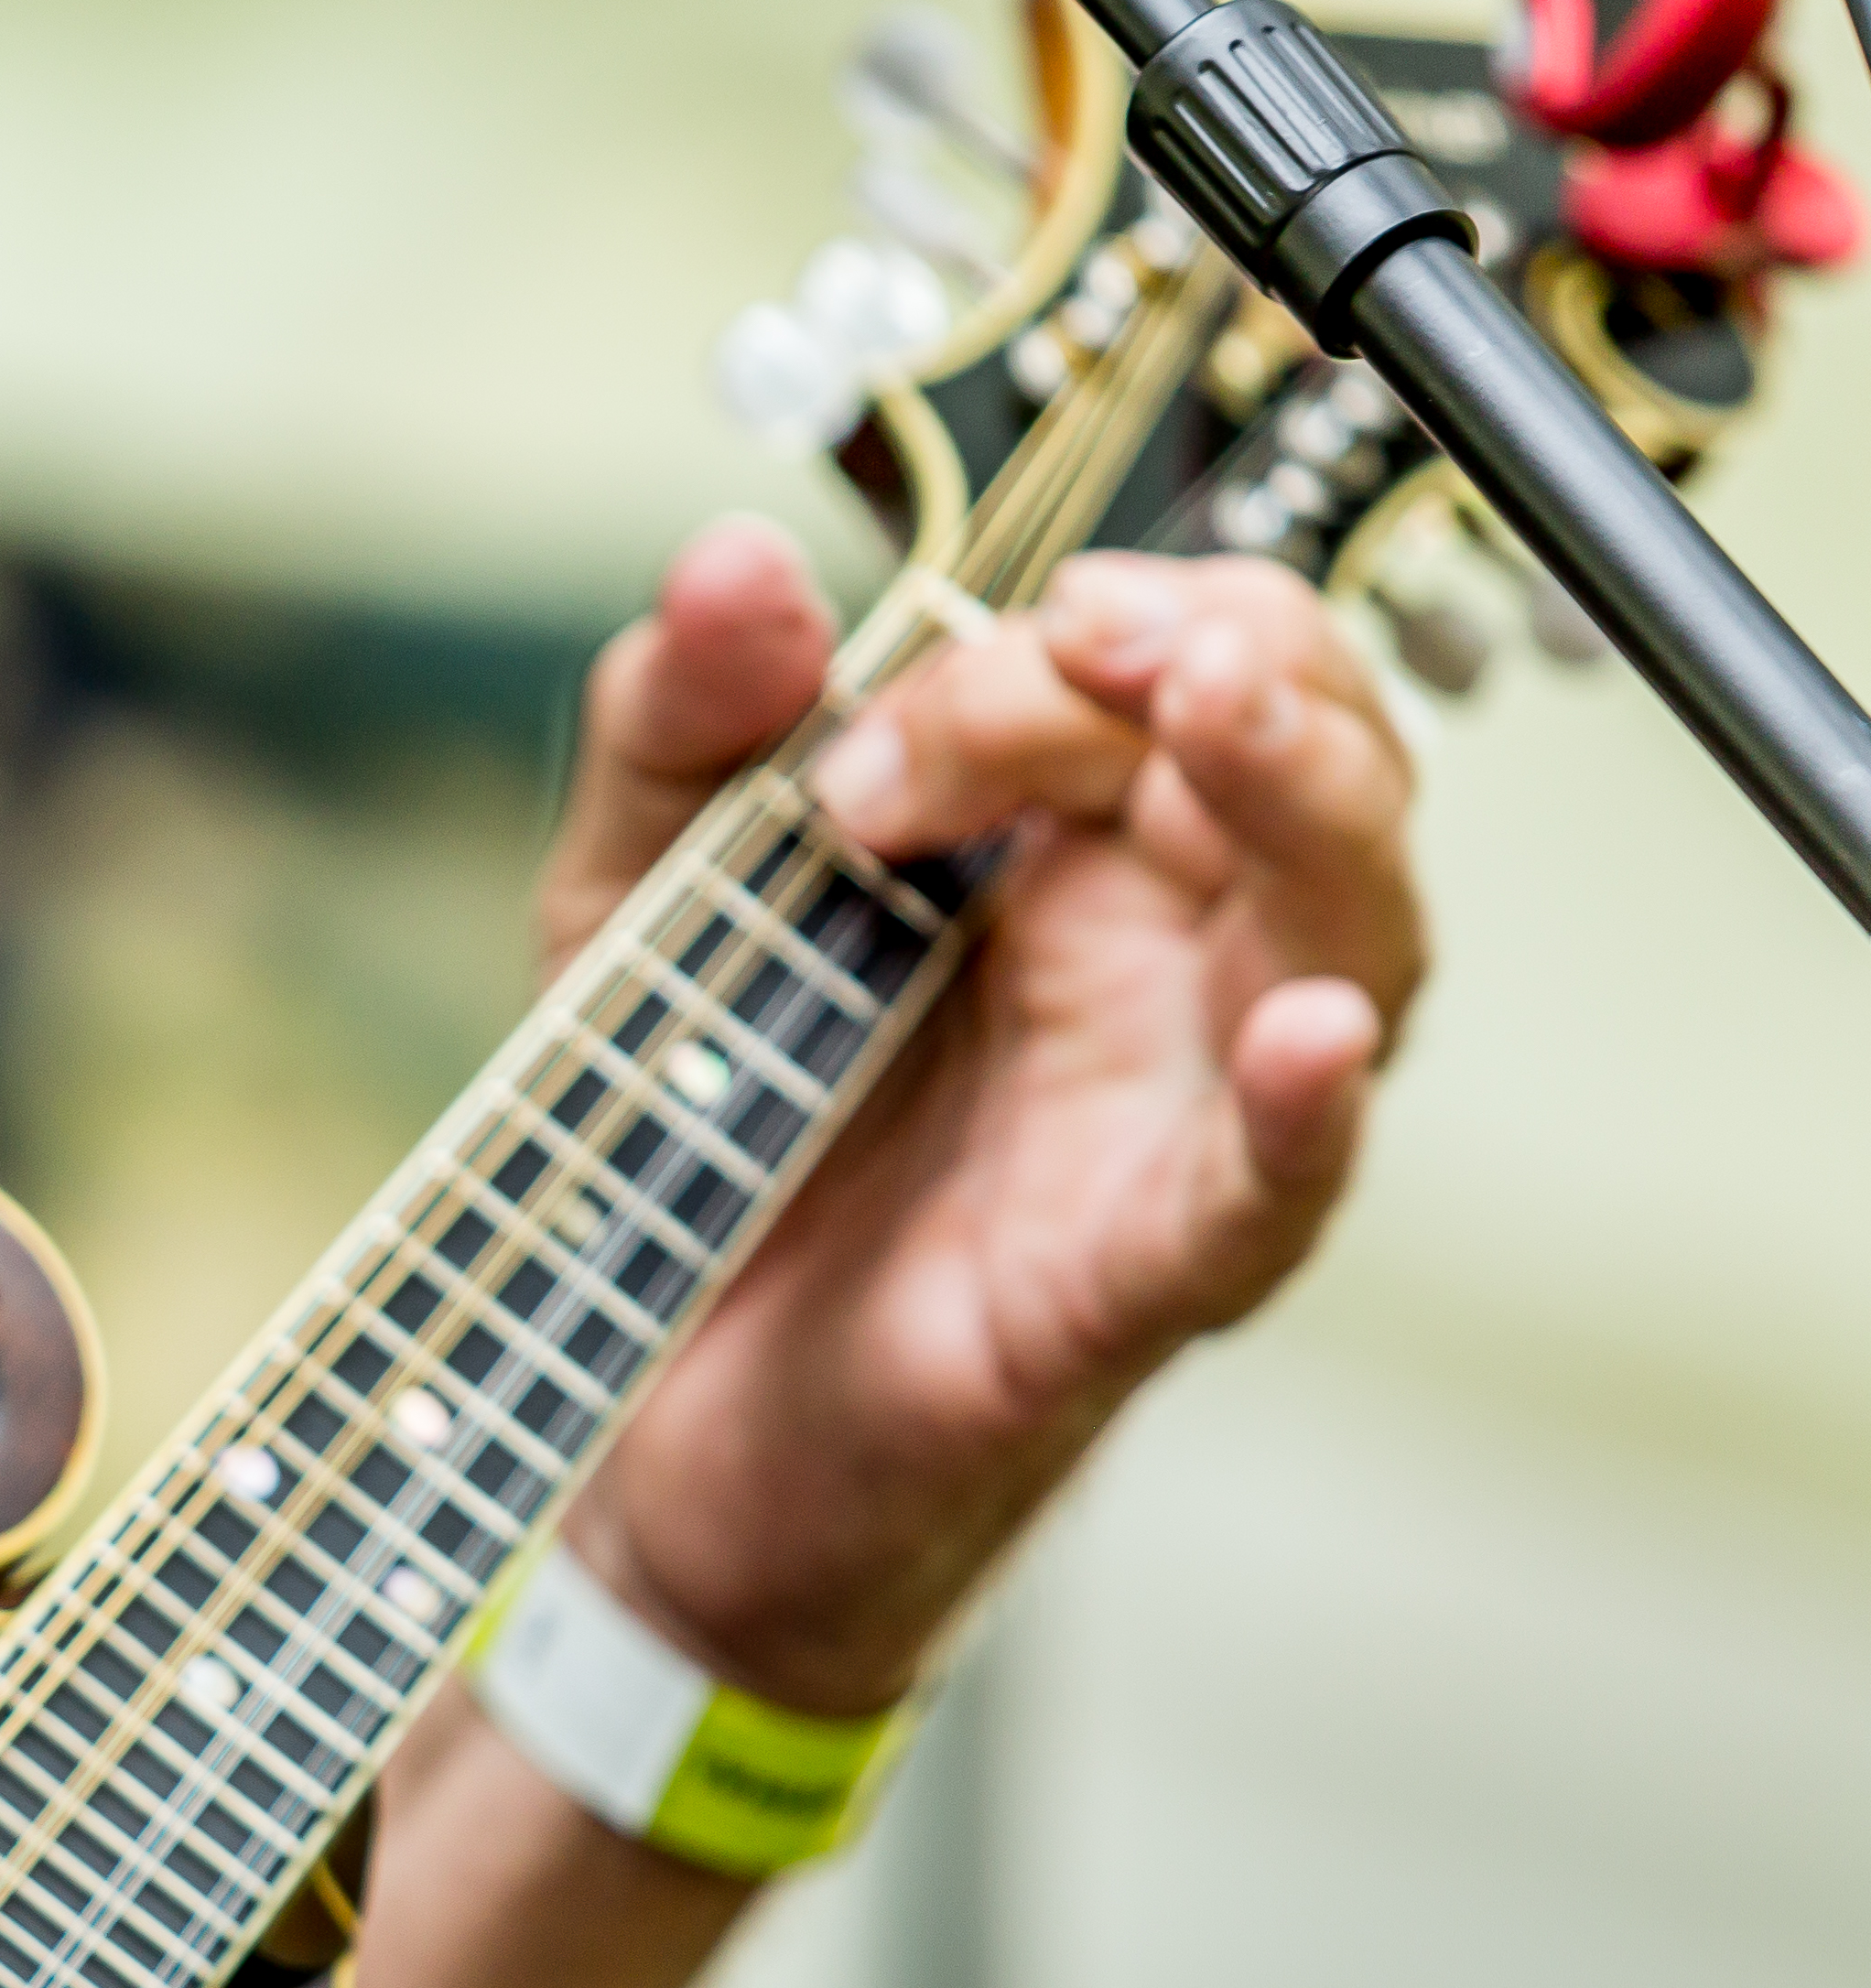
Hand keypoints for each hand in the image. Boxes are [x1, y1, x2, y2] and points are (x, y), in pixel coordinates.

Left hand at [531, 522, 1425, 1713]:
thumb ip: (681, 727)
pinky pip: (1272, 1186)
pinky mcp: (1138, 1272)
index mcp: (1059, 842)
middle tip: (1086, 645)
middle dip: (1203, 662)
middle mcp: (1152, 958)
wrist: (652, 1423)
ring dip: (1309, 797)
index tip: (867, 729)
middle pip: (1290, 753)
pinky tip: (1305, 1037)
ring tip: (1225, 712)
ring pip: (1349, 931)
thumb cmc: (703, 1146)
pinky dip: (1307, 1111)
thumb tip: (739, 564)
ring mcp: (1169, 1110)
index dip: (1036, 653)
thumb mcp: (638, 897)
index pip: (1151, 663)